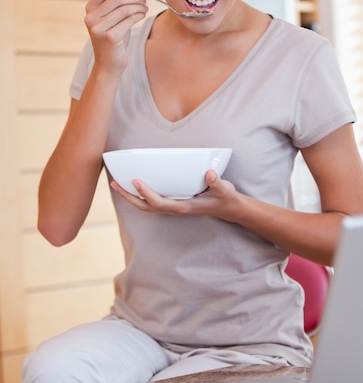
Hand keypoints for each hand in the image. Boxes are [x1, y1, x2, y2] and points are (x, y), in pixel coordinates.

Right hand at [84, 0, 147, 77]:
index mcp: (90, 9)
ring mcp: (99, 28)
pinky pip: (129, 20)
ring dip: (139, 6)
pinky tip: (142, 15)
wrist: (109, 65)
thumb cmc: (114, 39)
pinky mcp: (110, 37)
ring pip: (125, 9)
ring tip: (144, 9)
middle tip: (144, 1)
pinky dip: (139, 15)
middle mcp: (91, 17)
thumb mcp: (115, 16)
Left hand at [110, 169, 237, 219]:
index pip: (159, 203)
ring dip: (130, 196)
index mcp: (184, 207)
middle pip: (145, 206)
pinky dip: (140, 195)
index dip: (146, 193)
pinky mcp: (173, 203)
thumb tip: (209, 173)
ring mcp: (173, 207)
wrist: (228, 208)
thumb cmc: (225, 198)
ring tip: (117, 183)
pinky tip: (134, 185)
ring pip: (146, 205)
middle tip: (114, 182)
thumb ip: (217, 182)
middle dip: (128, 196)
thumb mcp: (224, 190)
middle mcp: (175, 208)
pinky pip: (152, 201)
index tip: (136, 181)